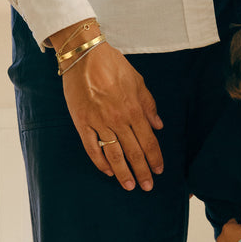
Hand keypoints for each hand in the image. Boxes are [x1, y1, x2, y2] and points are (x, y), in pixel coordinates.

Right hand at [60, 39, 163, 190]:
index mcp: (133, 109)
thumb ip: (149, 105)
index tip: (158, 171)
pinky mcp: (82, 122)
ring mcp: (98, 122)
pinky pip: (92, 147)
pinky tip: (108, 171)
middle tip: (147, 186)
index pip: (148, 141)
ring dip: (123, 172)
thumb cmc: (112, 65)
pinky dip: (100, 161)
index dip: (154, 158)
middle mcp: (118, 119)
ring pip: (113, 154)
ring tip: (129, 186)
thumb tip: (159, 125)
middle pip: (133, 152)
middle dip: (142, 171)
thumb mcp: (138, 81)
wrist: (83, 54)